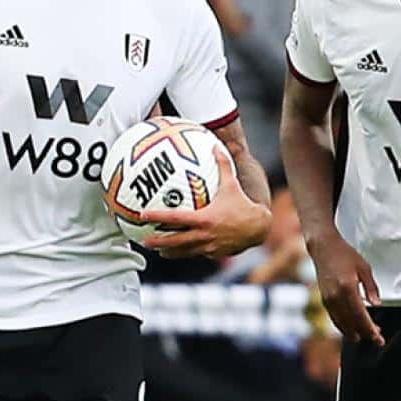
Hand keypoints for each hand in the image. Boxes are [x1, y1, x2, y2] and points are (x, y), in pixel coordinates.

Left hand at [141, 145, 271, 258]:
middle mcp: (203, 235)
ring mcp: (208, 248)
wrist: (259, 228)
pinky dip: (187, 253)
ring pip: (184, 252)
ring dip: (169, 252)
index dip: (157, 217)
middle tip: (143, 241)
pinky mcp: (213, 255)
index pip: (174, 219)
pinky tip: (180, 252)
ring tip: (157, 251)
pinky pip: (196, 254)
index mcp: (203, 219)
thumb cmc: (243, 204)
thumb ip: (223, 165)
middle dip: (157, 242)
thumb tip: (216, 145)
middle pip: (174, 241)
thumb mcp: (232, 184)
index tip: (142, 216)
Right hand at [308, 233, 383, 346]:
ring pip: (341, 324)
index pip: (361, 317)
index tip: (379, 339)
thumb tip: (376, 305)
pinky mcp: (324, 300)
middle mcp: (336, 297)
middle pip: (351, 324)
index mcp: (348, 288)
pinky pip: (335, 318)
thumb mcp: (364, 268)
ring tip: (366, 334)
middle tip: (377, 338)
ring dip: (354, 332)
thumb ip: (371, 288)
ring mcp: (328, 300)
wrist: (323, 248)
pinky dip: (345, 326)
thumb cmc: (345, 255)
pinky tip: (353, 327)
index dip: (370, 331)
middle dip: (364, 334)